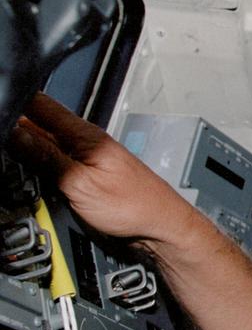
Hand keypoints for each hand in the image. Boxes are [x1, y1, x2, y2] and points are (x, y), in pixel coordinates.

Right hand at [9, 93, 192, 244]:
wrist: (158, 228)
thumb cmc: (133, 205)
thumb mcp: (79, 182)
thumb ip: (45, 157)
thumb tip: (14, 133)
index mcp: (84, 135)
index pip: (41, 105)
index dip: (16, 101)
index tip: (0, 107)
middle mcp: (82, 143)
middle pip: (36, 126)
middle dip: (13, 129)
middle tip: (2, 141)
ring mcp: (81, 159)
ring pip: (41, 145)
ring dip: (22, 148)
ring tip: (8, 153)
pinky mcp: (81, 176)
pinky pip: (51, 163)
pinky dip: (35, 165)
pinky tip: (26, 171)